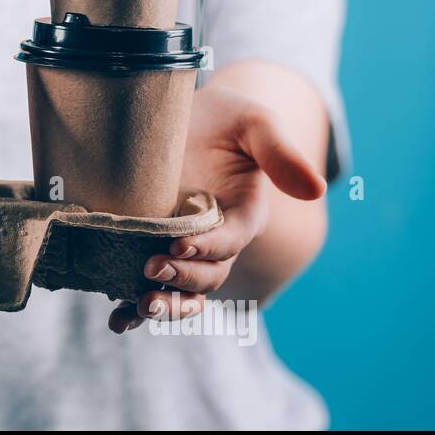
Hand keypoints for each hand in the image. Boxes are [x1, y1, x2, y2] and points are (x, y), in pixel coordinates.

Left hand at [108, 85, 325, 332]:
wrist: (173, 113)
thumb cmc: (222, 118)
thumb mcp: (253, 122)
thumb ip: (280, 152)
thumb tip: (316, 189)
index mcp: (241, 215)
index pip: (231, 240)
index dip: (210, 247)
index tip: (181, 244)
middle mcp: (212, 239)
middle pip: (207, 275)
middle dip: (182, 280)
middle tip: (151, 269)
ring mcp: (179, 247)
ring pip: (181, 291)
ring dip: (165, 305)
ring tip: (140, 307)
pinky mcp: (147, 248)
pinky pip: (144, 286)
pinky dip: (133, 309)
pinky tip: (118, 322)